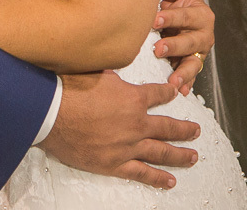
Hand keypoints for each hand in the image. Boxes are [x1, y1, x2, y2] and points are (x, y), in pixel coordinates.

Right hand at [39, 71, 198, 189]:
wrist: (50, 113)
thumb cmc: (69, 89)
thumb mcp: (96, 71)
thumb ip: (112, 73)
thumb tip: (115, 66)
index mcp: (133, 98)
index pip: (158, 94)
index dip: (168, 92)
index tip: (175, 92)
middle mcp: (136, 124)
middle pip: (168, 127)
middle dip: (185, 129)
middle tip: (196, 131)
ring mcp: (127, 146)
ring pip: (161, 152)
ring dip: (180, 154)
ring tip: (192, 156)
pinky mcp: (114, 164)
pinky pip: (141, 173)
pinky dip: (157, 178)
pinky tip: (170, 181)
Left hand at [151, 0, 214, 94]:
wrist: (180, 14)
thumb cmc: (176, 2)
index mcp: (201, 15)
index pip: (185, 16)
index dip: (170, 17)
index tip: (154, 19)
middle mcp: (204, 35)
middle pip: (191, 42)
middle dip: (174, 46)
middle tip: (158, 49)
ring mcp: (199, 52)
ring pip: (194, 63)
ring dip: (183, 72)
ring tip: (173, 81)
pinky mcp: (192, 64)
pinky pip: (191, 77)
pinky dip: (186, 85)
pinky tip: (180, 92)